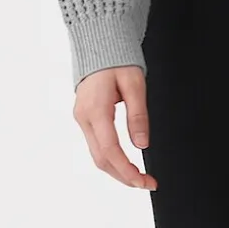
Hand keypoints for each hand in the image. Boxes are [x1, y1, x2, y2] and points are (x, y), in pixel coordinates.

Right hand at [73, 65, 157, 189]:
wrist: (99, 43)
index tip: (144, 181)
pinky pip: (96, 146)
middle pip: (101, 159)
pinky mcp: (84, 118)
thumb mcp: (134, 82)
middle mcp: (84, 118)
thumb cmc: (117, 59)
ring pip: (97, 156)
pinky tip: (125, 163)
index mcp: (96, 109)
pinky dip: (111, 159)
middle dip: (124, 176)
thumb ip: (138, 114)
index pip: (110, 150)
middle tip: (147, 183)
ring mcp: (81, 119)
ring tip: (139, 178)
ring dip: (117, 170)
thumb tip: (142, 144)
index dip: (127, 170)